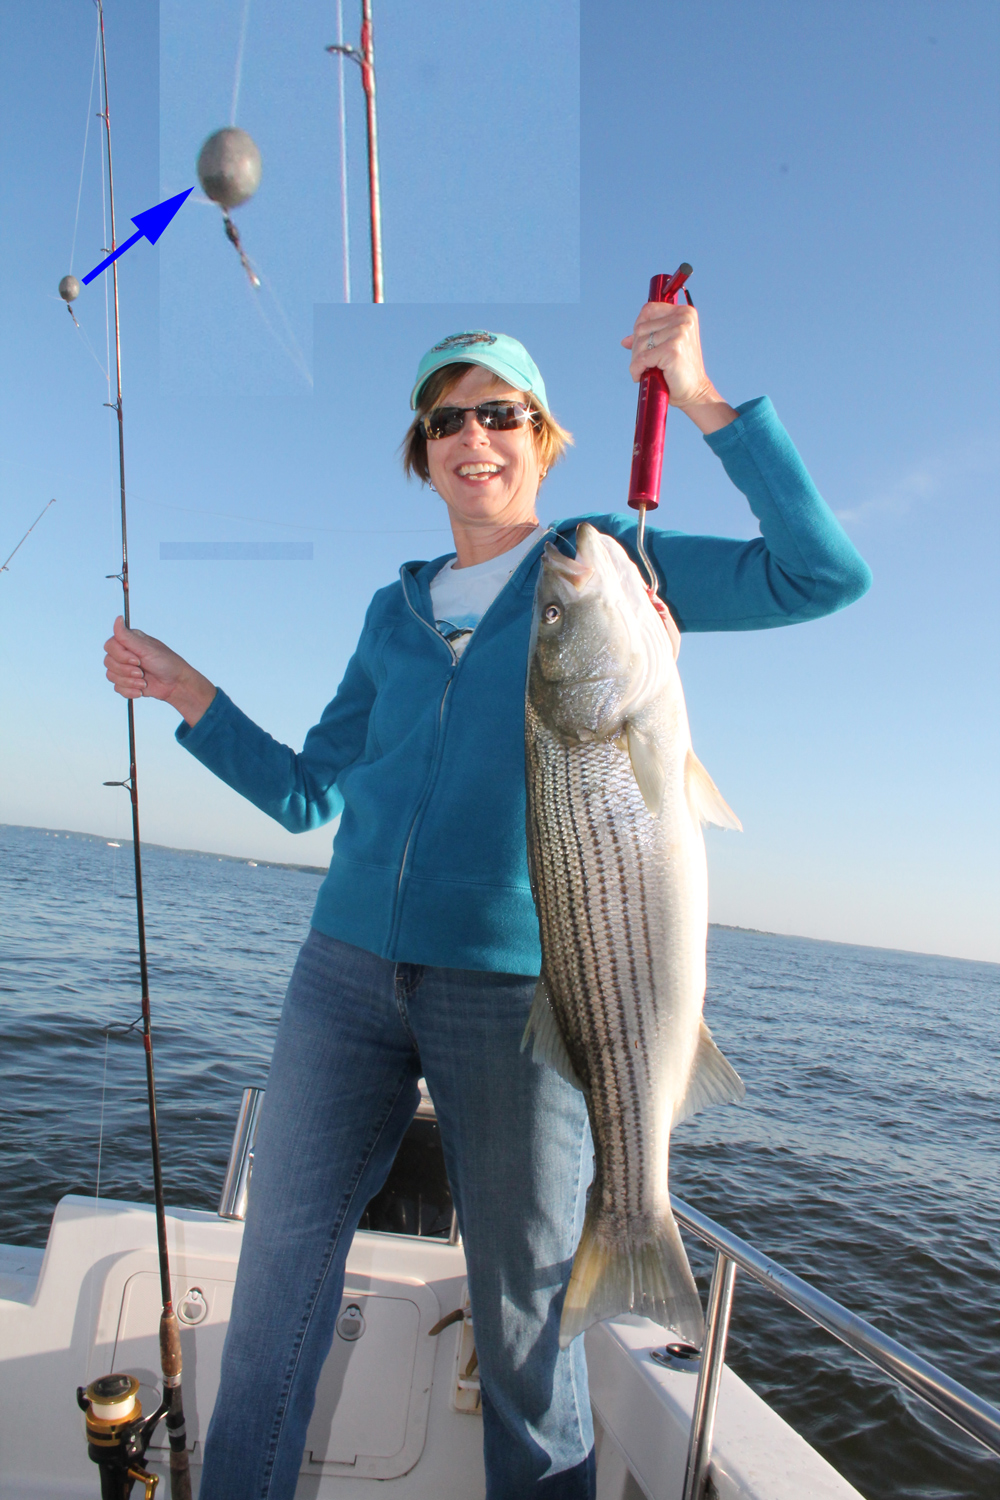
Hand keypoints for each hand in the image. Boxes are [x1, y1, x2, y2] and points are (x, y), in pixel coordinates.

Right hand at [103, 616, 215, 725]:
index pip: (109, 646)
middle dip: (126, 670)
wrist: (176, 684)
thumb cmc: (166, 663)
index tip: (137, 660)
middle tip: (141, 672)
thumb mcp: (147, 648)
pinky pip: (117, 688)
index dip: (120, 655)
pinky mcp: (126, 682)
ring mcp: (124, 668)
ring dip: (129, 682)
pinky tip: (142, 690)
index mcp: (128, 641)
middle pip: (108, 662)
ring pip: (111, 676)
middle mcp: (124, 653)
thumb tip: (118, 618)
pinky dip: (130, 691)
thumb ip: (128, 636)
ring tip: (144, 682)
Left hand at [621, 302, 737, 433]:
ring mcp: (679, 332)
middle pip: (641, 328)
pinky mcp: (672, 349)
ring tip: (646, 370)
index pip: (648, 311)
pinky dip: (636, 370)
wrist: (695, 392)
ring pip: (640, 344)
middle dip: (637, 348)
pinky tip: (640, 376)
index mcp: (684, 312)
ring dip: (636, 360)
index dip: (639, 328)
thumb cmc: (679, 370)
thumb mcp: (664, 348)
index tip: (642, 346)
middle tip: (644, 363)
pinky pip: (641, 359)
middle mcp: (683, 318)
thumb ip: (648, 338)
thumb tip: (625, 341)